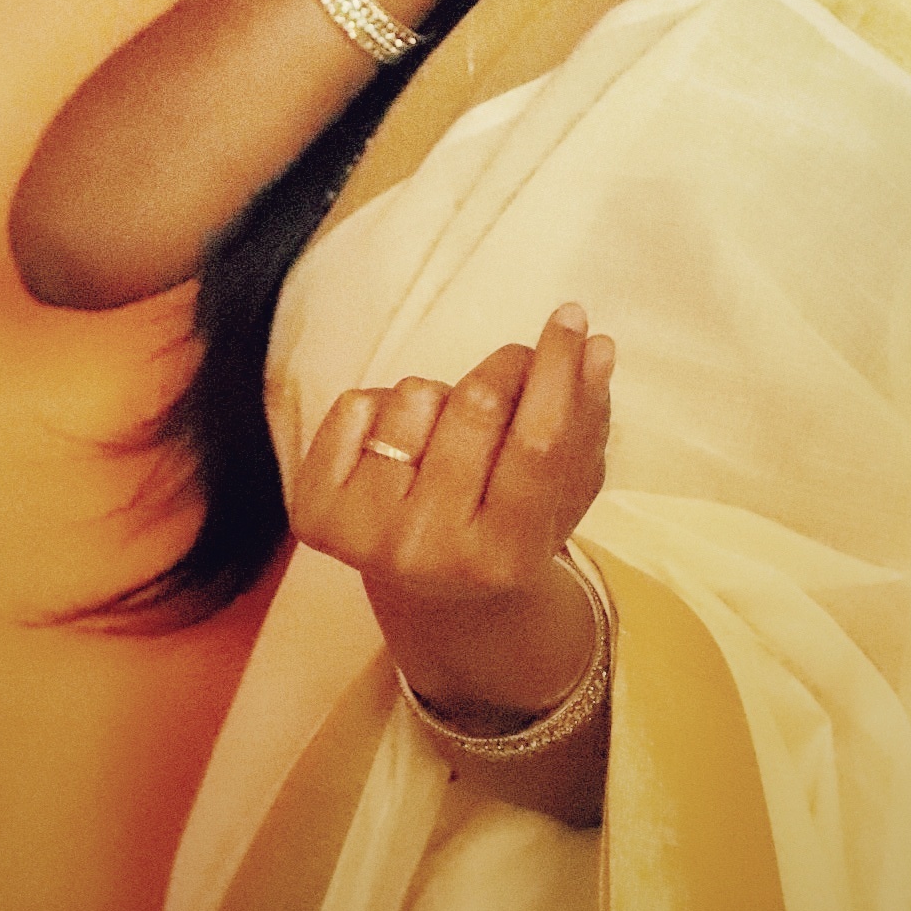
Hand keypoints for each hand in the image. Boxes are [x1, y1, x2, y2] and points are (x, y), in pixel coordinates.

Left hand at [288, 305, 613, 721]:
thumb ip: (586, 420)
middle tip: (515, 372)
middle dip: (506, 368)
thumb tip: (597, 346)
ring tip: (447, 441)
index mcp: (505, 555)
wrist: (432, 595)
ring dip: (441, 398)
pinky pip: (356, 404)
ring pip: (416, 394)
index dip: (559, 370)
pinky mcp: (314, 513)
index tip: (572, 316)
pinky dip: (383, 407)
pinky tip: (398, 452)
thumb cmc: (509, 527)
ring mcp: (365, 534)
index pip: (537, 443)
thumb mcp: (562, 491)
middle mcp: (428, 551)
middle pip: (477, 404)